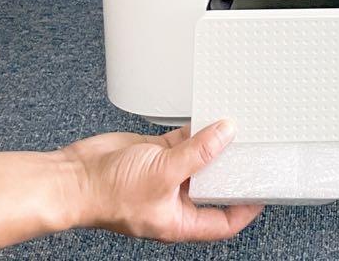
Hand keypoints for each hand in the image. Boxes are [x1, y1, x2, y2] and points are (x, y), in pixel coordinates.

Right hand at [60, 120, 261, 242]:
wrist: (74, 177)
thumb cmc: (108, 194)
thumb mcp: (163, 173)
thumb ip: (198, 153)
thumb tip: (226, 135)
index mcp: (179, 221)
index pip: (223, 221)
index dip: (246, 208)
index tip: (263, 189)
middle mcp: (174, 200)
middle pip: (213, 187)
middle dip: (232, 169)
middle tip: (254, 150)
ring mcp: (165, 176)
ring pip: (199, 159)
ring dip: (214, 144)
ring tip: (235, 128)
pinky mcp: (155, 155)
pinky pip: (183, 142)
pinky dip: (195, 130)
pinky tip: (207, 117)